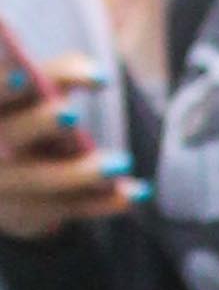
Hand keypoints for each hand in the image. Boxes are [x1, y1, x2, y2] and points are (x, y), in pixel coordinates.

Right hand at [0, 57, 137, 238]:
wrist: (12, 173)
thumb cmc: (33, 115)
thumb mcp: (42, 90)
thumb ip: (66, 73)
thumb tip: (99, 77)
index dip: (4, 85)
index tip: (25, 76)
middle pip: (13, 136)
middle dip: (40, 124)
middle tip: (70, 115)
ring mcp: (8, 188)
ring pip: (41, 180)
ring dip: (80, 174)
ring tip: (120, 163)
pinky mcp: (29, 215)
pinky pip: (68, 209)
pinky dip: (102, 202)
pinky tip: (135, 194)